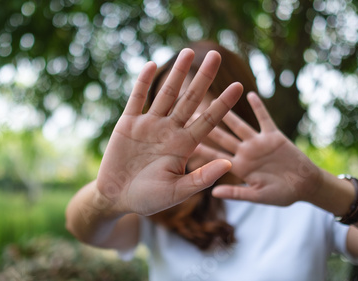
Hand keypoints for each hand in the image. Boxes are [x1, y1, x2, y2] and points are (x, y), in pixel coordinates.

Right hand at [96, 49, 242, 215]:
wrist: (117, 198)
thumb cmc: (149, 199)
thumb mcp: (177, 192)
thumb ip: (200, 178)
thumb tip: (228, 164)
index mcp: (184, 146)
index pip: (208, 120)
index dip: (223, 104)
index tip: (240, 86)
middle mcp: (169, 131)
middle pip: (190, 100)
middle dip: (203, 78)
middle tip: (215, 55)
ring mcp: (149, 125)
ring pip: (166, 94)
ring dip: (176, 73)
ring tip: (187, 52)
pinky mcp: (128, 123)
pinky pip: (137, 99)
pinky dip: (143, 82)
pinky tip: (152, 65)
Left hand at [200, 92, 322, 205]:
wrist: (305, 186)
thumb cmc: (282, 195)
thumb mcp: (258, 195)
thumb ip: (237, 193)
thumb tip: (213, 193)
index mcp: (238, 167)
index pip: (215, 156)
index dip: (200, 149)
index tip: (182, 142)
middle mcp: (245, 152)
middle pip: (222, 137)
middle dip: (206, 126)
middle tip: (189, 113)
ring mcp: (259, 142)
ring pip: (239, 125)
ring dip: (227, 113)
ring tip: (213, 99)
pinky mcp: (274, 136)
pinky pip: (264, 119)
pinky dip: (258, 107)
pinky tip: (249, 94)